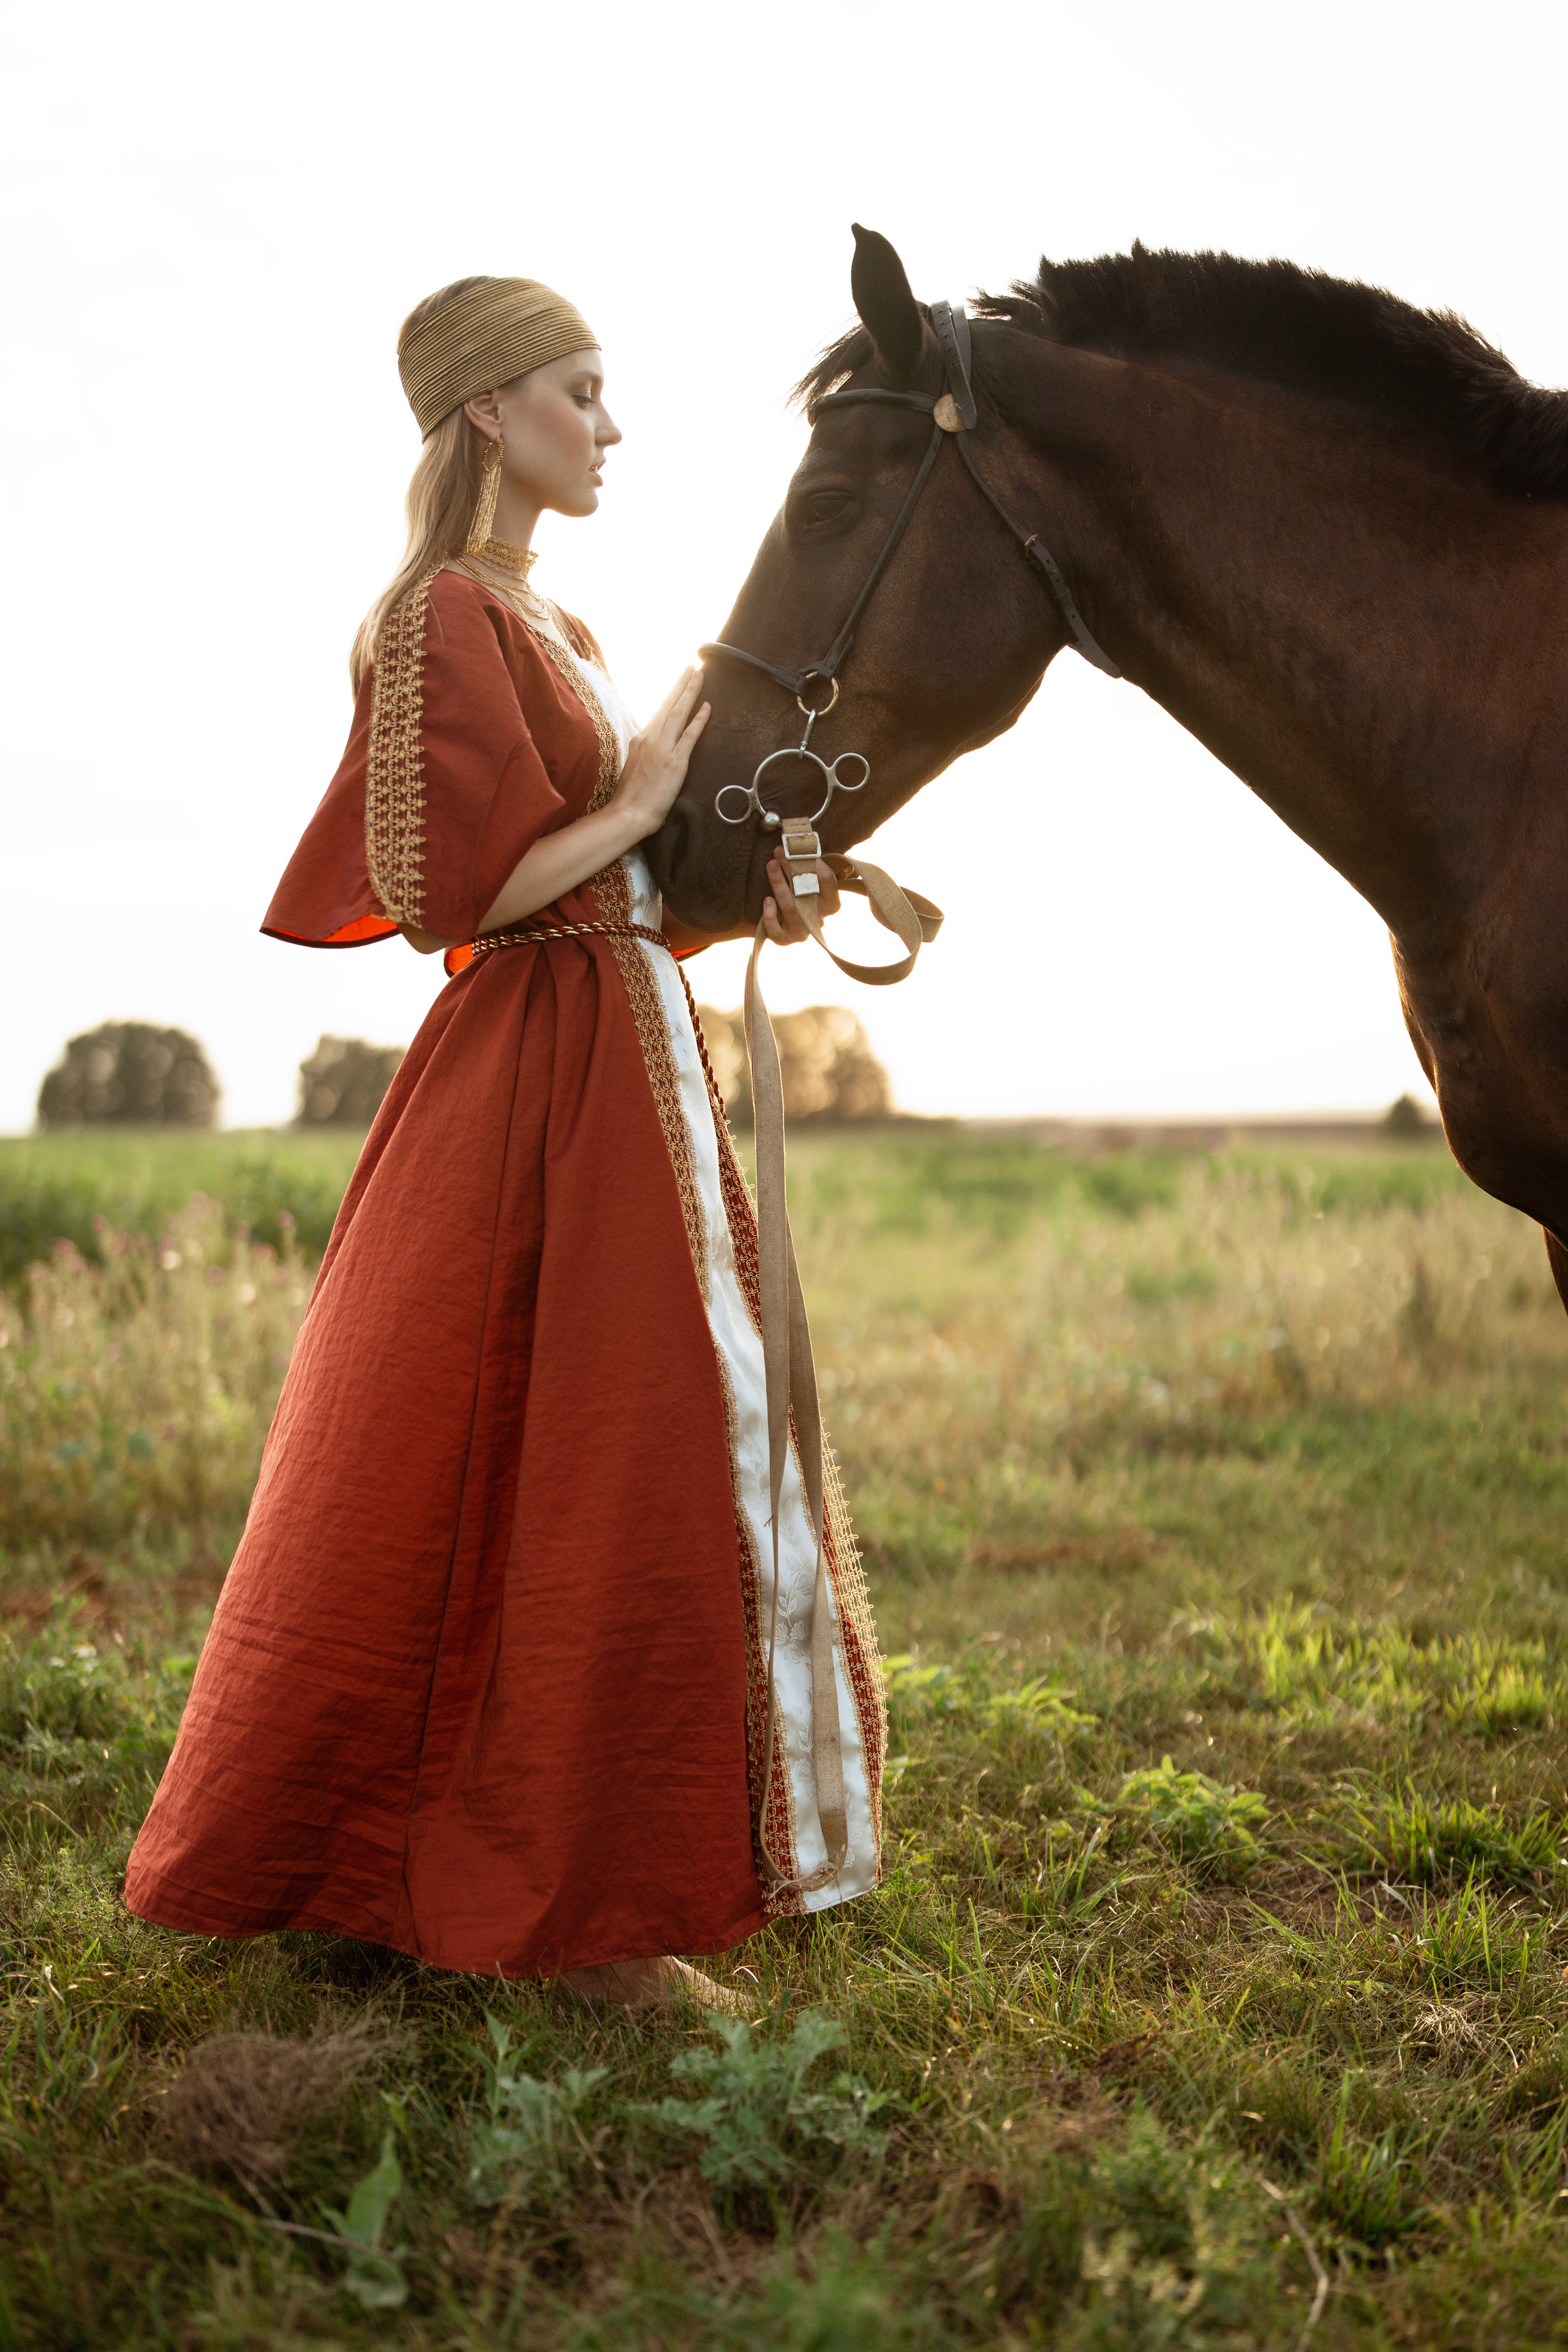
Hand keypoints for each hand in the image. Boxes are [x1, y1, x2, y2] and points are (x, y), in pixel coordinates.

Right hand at [611, 666, 709, 838]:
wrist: (627, 814)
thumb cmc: (630, 797)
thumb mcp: (634, 766)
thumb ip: (645, 751)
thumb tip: (652, 744)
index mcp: (640, 739)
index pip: (659, 710)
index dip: (671, 694)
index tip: (680, 680)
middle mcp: (649, 738)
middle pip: (668, 705)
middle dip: (682, 684)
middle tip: (693, 666)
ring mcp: (662, 749)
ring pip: (678, 713)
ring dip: (690, 693)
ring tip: (699, 676)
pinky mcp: (674, 763)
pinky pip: (689, 736)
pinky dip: (699, 720)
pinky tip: (707, 707)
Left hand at [762, 853, 841, 944]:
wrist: (783, 919)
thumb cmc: (801, 894)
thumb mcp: (814, 881)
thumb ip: (823, 870)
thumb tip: (845, 863)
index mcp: (831, 903)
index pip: (828, 880)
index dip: (814, 862)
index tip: (799, 847)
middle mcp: (819, 919)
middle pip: (807, 892)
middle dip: (791, 869)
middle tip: (779, 851)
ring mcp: (802, 931)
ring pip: (791, 908)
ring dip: (779, 884)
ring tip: (771, 865)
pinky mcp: (785, 939)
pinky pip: (776, 931)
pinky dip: (770, 916)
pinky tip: (767, 900)